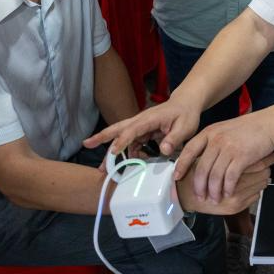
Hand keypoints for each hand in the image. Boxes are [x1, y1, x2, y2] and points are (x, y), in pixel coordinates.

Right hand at [83, 97, 199, 157]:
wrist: (186, 104)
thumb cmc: (186, 114)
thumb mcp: (185, 127)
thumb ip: (174, 138)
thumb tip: (164, 150)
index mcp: (150, 118)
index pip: (133, 129)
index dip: (122, 140)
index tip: (113, 151)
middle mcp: (141, 121)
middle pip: (118, 128)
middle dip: (102, 137)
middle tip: (86, 144)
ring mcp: (141, 126)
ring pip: (122, 137)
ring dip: (111, 152)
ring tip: (102, 168)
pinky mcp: (143, 132)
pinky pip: (131, 143)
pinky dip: (125, 153)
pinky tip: (124, 164)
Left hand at [175, 113, 273, 203]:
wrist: (268, 124)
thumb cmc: (248, 128)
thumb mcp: (224, 129)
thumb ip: (211, 141)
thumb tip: (199, 158)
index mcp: (210, 132)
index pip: (189, 150)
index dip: (181, 165)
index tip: (177, 177)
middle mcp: (217, 140)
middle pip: (201, 168)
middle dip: (199, 186)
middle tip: (199, 196)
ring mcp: (229, 148)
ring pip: (215, 176)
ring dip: (214, 191)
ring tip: (215, 199)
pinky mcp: (242, 156)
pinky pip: (230, 177)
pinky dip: (228, 188)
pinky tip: (228, 193)